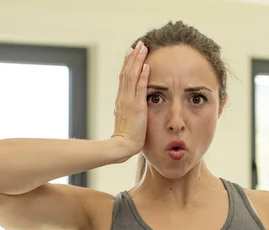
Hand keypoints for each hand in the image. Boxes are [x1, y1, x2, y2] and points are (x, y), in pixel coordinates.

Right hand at [111, 41, 149, 156]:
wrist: (122, 146)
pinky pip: (140, 88)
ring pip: (132, 76)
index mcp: (121, 100)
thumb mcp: (127, 120)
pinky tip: (147, 65)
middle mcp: (123, 98)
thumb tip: (131, 108)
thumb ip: (129, 112)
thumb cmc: (126, 138)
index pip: (124, 78)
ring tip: (143, 48)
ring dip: (138, 61)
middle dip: (133, 57)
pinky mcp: (136, 107)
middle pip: (127, 72)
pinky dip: (143, 76)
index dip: (128, 65)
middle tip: (138, 44)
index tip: (132, 53)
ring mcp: (129, 101)